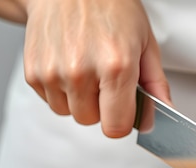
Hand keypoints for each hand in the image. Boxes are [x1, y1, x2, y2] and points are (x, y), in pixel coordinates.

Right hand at [22, 0, 169, 137]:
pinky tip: (68, 63)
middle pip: (91, 121)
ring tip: (86, 68)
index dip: (121, 121)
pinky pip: (50, 100)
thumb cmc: (111, 7)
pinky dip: (60, 89)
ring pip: (69, 113)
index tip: (123, 109)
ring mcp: (53, 72)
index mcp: (115, 66)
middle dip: (101, 107)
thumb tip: (162, 114)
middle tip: (105, 78)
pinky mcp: (33, 71)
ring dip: (79, 99)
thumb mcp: (145, 42)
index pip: (116, 127)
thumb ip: (156, 84)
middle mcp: (81, 71)